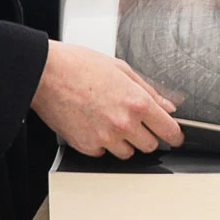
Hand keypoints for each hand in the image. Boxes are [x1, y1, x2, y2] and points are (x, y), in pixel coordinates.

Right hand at [31, 39, 183, 158]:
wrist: (46, 74)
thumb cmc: (79, 66)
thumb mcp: (121, 69)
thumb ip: (149, 90)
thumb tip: (167, 105)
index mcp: (137, 102)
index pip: (169, 130)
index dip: (174, 135)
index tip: (173, 137)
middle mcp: (124, 123)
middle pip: (150, 145)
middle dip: (146, 135)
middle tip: (133, 121)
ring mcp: (105, 138)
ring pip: (128, 153)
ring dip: (124, 142)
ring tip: (109, 121)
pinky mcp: (87, 146)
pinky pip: (103, 153)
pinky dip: (101, 143)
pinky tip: (93, 124)